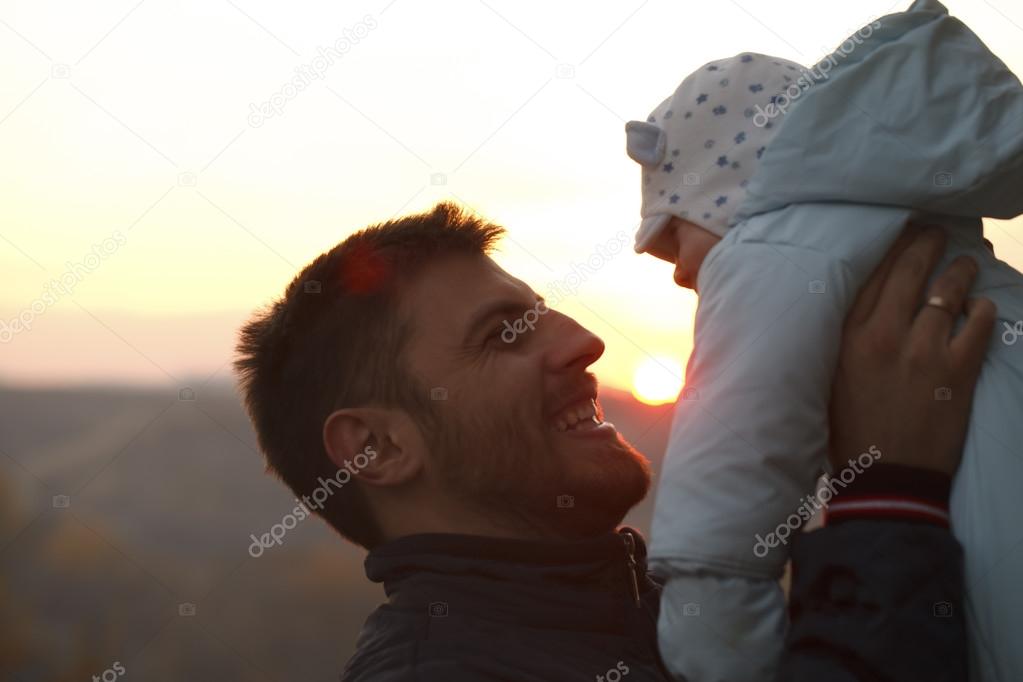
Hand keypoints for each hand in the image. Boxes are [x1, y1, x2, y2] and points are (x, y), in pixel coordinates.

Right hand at [828, 225, 995, 475]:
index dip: (890, 248)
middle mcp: (885, 336)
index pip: (872, 276)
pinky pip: (978, 324)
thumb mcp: (831, 377)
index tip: (900, 232)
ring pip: (948, 292)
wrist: (886, 476)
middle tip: (936, 233)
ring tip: (966, 265)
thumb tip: (862, 309)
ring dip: (960, 273)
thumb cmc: (852, 430)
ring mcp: (923, 351)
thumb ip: (844, 340)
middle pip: (910, 273)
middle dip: (926, 245)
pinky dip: (982, 311)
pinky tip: (980, 309)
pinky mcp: (957, 371)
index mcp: (848, 337)